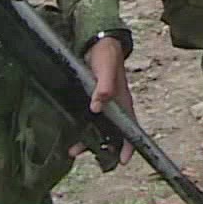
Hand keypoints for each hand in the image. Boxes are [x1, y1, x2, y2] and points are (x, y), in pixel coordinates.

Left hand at [72, 36, 134, 162]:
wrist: (99, 43)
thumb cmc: (106, 54)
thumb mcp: (106, 68)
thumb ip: (104, 86)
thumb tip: (97, 107)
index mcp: (123, 100)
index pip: (131, 126)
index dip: (129, 144)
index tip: (124, 160)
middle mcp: (115, 106)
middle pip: (114, 133)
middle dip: (104, 148)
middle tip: (91, 159)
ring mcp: (104, 105)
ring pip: (99, 129)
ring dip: (88, 140)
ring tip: (72, 151)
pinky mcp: (92, 101)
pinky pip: (89, 120)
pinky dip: (82, 129)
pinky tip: (71, 135)